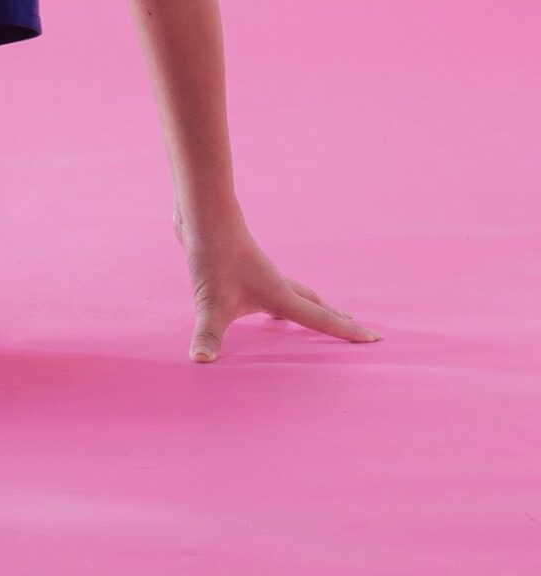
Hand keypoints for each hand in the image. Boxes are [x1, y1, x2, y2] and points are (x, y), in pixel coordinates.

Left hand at [178, 218, 381, 362]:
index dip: (346, 331)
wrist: (202, 214)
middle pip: (312, 302)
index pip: (320, 319)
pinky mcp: (241, 264)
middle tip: (352, 323)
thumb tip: (200, 361)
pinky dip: (276, 297)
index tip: (375, 337)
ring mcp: (259, 271)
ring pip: (292, 292)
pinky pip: (268, 285)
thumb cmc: (212, 256)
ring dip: (307, 304)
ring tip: (314, 312)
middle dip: (332, 316)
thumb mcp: (210, 303)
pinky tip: (257, 299)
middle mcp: (275, 282)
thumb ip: (208, 334)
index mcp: (279, 294)